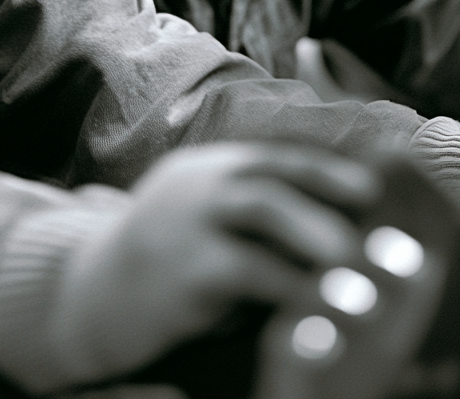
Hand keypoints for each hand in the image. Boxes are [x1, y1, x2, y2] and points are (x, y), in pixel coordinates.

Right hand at [52, 143, 378, 382]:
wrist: (88, 296)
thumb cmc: (162, 263)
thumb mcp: (198, 221)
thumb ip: (243, 216)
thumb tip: (326, 226)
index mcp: (204, 171)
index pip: (271, 158)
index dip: (323, 169)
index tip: (371, 187)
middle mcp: (197, 187)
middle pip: (267, 175)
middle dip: (324, 192)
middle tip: (371, 215)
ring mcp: (187, 224)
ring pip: (260, 210)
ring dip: (313, 231)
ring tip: (351, 260)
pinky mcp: (183, 272)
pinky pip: (245, 271)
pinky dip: (286, 284)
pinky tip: (312, 301)